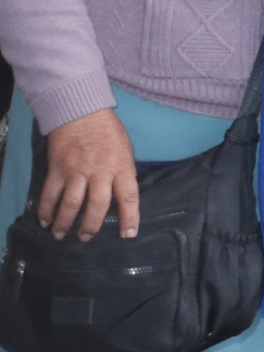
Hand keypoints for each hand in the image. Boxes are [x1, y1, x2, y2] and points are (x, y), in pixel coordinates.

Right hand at [39, 109, 138, 240]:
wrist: (82, 113)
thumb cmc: (108, 132)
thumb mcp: (126, 150)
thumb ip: (124, 173)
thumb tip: (122, 197)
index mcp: (121, 166)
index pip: (129, 196)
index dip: (130, 218)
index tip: (128, 235)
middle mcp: (99, 171)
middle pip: (97, 205)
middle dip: (91, 226)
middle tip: (86, 238)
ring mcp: (76, 171)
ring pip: (71, 204)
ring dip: (65, 223)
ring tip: (61, 235)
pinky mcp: (57, 169)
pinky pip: (50, 194)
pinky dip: (45, 210)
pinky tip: (45, 221)